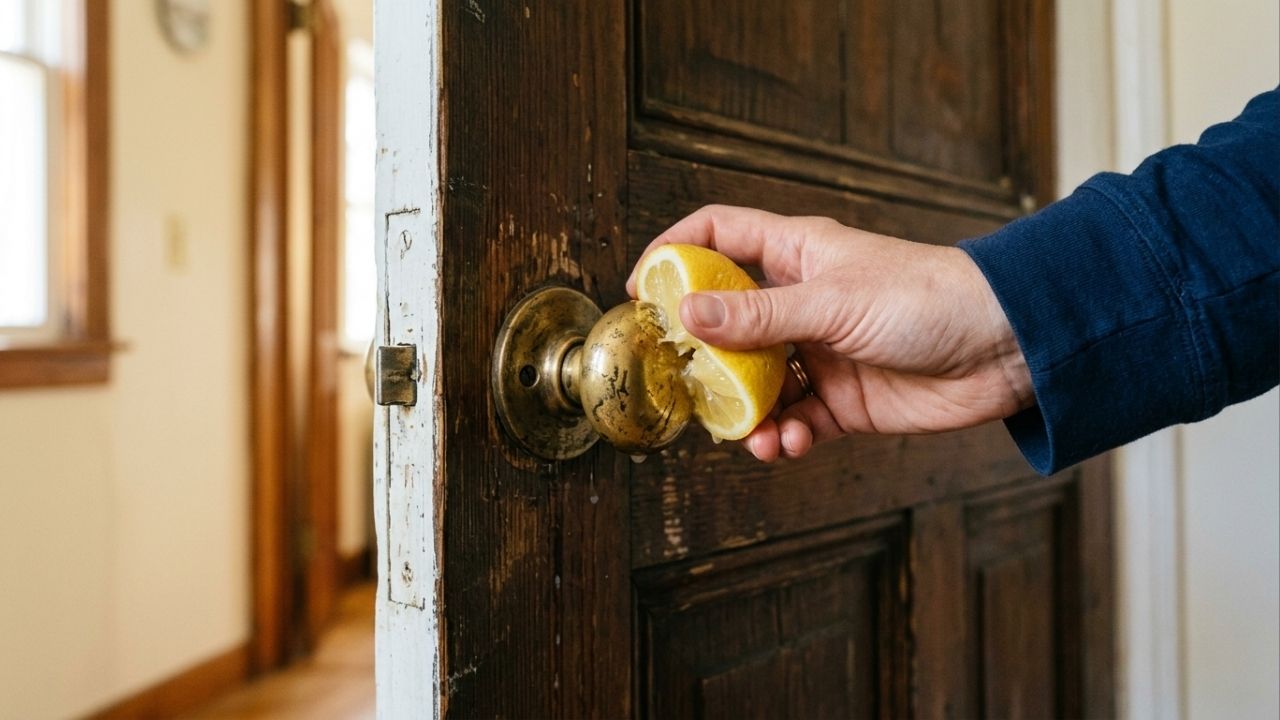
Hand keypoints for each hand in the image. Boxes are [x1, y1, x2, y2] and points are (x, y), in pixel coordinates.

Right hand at [626, 205, 1033, 461]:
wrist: (1007, 348)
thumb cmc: (928, 297)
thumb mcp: (834, 301)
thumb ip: (758, 316)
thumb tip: (686, 316)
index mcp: (796, 253)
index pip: (717, 236)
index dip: (673, 254)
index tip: (640, 291)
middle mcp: (801, 300)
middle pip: (726, 323)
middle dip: (703, 358)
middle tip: (684, 386)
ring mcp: (820, 351)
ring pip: (757, 383)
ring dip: (746, 413)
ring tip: (752, 436)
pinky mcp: (844, 400)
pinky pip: (796, 421)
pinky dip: (785, 437)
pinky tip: (789, 445)